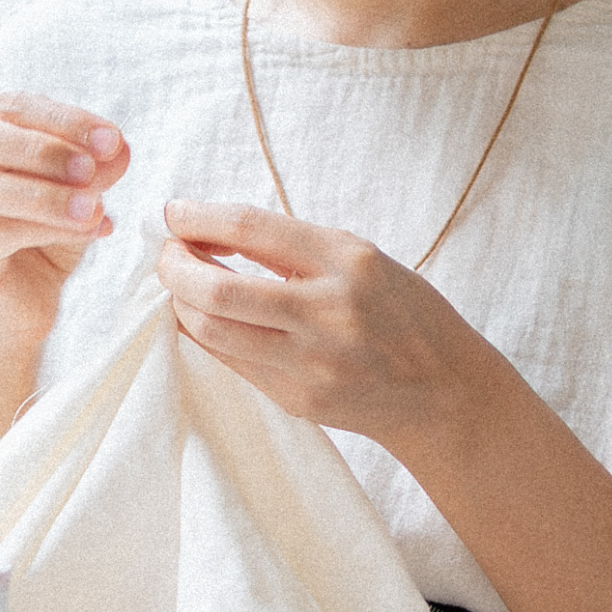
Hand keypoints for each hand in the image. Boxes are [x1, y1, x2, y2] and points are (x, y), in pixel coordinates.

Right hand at [0, 91, 130, 363]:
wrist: (23, 306)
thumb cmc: (45, 238)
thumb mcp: (78, 194)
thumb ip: (94, 169)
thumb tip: (118, 149)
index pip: (13, 107)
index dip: (64, 119)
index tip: (113, 139)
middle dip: (41, 147)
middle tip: (93, 167)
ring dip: (41, 193)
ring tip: (92, 206)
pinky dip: (45, 229)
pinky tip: (86, 231)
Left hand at [157, 199, 492, 457]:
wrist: (444, 391)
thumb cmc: (403, 315)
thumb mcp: (364, 261)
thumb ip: (297, 250)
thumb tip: (214, 232)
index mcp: (347, 260)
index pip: (251, 228)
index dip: (198, 218)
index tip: (172, 213)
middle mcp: (328, 309)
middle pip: (217, 288)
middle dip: (173, 267)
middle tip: (166, 255)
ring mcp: (312, 361)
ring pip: (213, 331)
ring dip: (182, 304)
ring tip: (181, 287)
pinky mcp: (299, 398)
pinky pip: (231, 362)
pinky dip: (206, 335)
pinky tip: (203, 320)